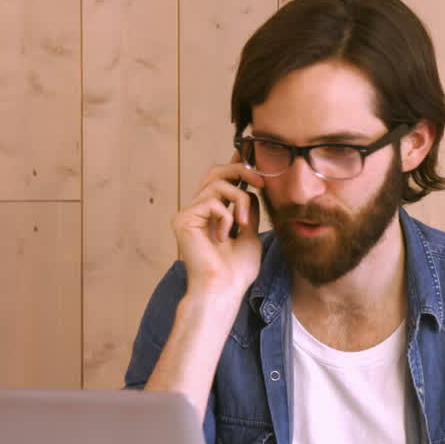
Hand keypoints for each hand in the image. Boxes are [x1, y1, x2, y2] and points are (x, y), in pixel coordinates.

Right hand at [172, 157, 264, 300]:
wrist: (223, 290)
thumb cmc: (236, 271)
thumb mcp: (250, 234)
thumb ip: (249, 211)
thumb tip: (252, 189)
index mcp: (212, 214)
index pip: (221, 180)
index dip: (235, 165)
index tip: (249, 153)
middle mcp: (197, 211)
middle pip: (215, 172)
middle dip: (241, 170)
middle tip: (261, 182)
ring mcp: (188, 215)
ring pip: (217, 184)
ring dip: (240, 199)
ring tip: (244, 223)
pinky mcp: (183, 220)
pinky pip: (211, 202)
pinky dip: (226, 217)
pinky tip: (224, 237)